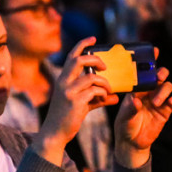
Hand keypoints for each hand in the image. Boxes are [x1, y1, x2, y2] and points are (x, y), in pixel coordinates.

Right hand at [34, 37, 117, 165]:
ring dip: (104, 83)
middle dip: (95, 60)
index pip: (71, 56)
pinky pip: (94, 91)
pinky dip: (103, 93)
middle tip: (105, 67)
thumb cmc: (67, 118)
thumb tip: (115, 97)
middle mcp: (63, 82)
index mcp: (63, 79)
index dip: (82, 44)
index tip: (94, 38)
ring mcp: (68, 92)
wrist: (55, 133)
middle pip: (79, 60)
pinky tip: (106, 99)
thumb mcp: (82, 104)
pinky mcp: (75, 102)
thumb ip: (97, 99)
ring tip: (108, 90)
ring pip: (91, 77)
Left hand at [114, 62, 171, 168]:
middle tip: (158, 77)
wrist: (132, 142)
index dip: (149, 61)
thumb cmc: (124, 126)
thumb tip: (137, 100)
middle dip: (161, 73)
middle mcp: (148, 91)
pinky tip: (171, 102)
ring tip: (156, 102)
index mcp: (136, 88)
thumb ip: (130, 108)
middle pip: (159, 75)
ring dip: (164, 90)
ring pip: (168, 86)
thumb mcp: (124, 118)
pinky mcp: (167, 110)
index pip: (143, 72)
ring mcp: (159, 100)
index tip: (155, 51)